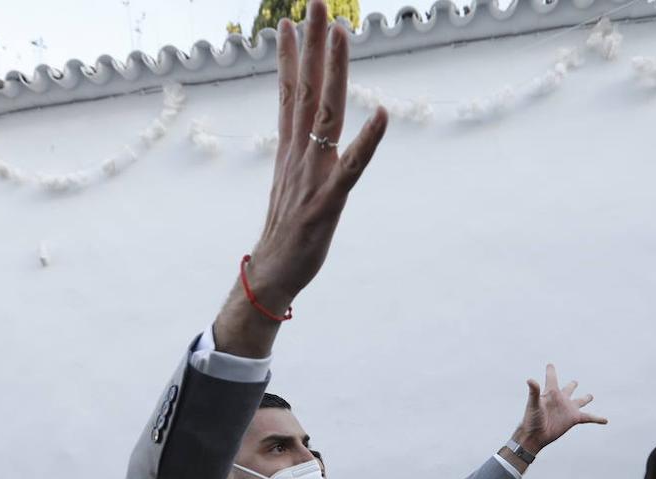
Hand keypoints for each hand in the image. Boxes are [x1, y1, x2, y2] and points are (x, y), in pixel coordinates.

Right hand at [213, 1, 387, 356]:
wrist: (272, 275)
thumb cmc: (287, 231)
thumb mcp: (290, 183)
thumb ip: (298, 153)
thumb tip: (300, 127)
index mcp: (291, 150)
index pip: (291, 93)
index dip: (292, 55)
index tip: (291, 20)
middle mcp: (300, 155)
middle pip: (308, 90)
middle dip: (314, 45)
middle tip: (317, 2)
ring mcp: (313, 176)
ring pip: (326, 115)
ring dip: (335, 73)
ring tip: (342, 34)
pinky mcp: (328, 202)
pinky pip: (351, 167)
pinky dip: (368, 141)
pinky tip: (383, 114)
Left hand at [513, 364, 606, 452]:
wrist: (535, 436)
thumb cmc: (531, 419)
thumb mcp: (533, 404)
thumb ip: (534, 391)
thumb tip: (530, 379)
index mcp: (551, 392)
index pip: (551, 378)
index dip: (551, 371)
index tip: (550, 365)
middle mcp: (560, 399)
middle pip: (568, 389)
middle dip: (571, 386)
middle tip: (575, 382)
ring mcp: (568, 409)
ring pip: (580, 401)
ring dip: (585, 399)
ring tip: (590, 396)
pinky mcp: (573, 419)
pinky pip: (589, 417)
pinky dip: (597, 419)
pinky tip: (605, 420)